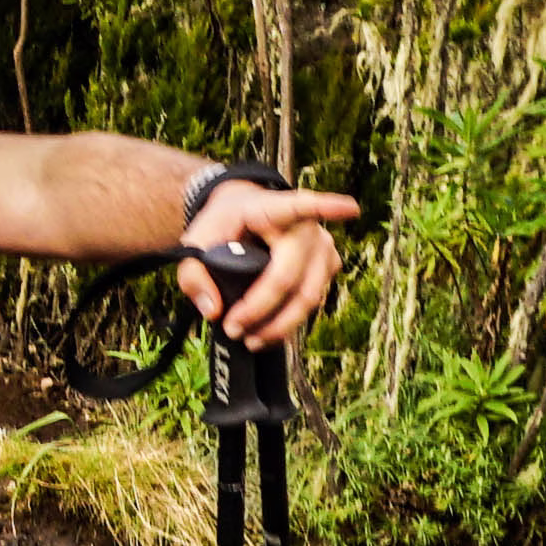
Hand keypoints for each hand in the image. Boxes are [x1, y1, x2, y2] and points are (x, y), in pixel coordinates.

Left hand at [178, 178, 366, 347]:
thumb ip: (193, 274)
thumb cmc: (224, 224)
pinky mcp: (327, 267)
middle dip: (262, 309)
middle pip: (290, 276)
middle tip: (233, 329)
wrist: (244, 213)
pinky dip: (290, 322)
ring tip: (248, 339)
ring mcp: (322, 247)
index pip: (300, 207)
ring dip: (279, 325)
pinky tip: (267, 332)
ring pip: (308, 296)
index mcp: (272, 209)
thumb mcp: (196, 240)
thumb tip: (213, 311)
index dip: (328, 207)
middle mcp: (306, 227)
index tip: (352, 207)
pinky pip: (313, 301)